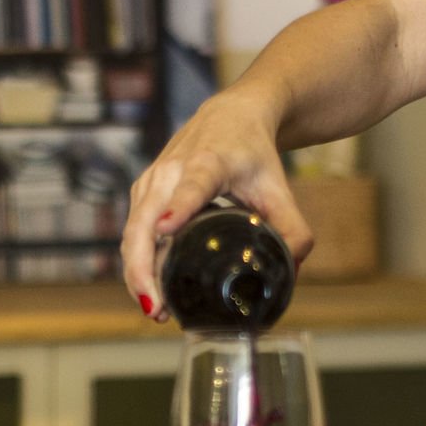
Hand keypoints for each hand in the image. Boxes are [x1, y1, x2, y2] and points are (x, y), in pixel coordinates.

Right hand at [120, 89, 313, 318]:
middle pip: (145, 222)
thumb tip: (291, 273)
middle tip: (155, 307)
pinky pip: (133, 233)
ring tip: (154, 310)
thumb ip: (293, 230)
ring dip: (137, 273)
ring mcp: (151, 182)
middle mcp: (171, 171)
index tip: (166, 229)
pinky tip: (151, 292)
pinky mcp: (142, 193)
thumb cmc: (253, 152)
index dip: (179, 208)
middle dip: (143, 268)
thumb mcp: (279, 187)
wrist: (230, 115)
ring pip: (133, 233)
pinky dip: (138, 263)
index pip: (191, 187)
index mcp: (209, 164)